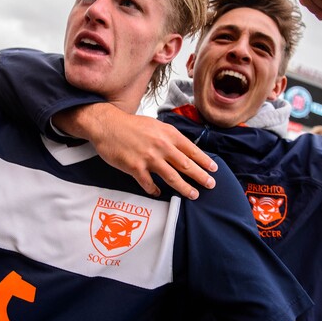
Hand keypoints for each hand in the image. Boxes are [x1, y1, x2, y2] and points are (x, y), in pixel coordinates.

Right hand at [55, 104, 216, 199]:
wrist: (107, 125)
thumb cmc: (131, 125)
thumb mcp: (155, 125)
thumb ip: (169, 137)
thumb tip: (184, 149)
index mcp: (168, 134)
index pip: (192, 150)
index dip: (205, 161)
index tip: (214, 169)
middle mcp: (161, 146)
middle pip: (186, 165)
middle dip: (201, 177)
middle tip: (211, 185)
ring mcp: (148, 158)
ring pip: (172, 177)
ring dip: (184, 188)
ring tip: (193, 194)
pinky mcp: (135, 168)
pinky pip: (148, 184)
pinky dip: (154, 190)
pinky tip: (157, 193)